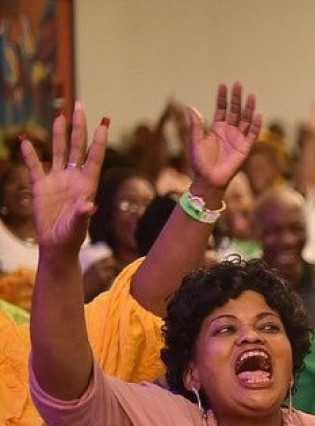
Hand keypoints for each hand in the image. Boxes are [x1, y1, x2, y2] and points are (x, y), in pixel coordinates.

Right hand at [20, 101, 106, 255]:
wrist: (56, 245)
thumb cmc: (72, 237)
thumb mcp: (78, 226)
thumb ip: (82, 214)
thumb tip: (89, 206)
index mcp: (88, 184)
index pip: (94, 156)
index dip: (98, 139)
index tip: (104, 120)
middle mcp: (74, 177)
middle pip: (77, 146)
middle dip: (79, 126)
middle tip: (80, 105)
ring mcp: (57, 180)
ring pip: (59, 151)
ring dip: (59, 134)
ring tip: (60, 115)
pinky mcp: (41, 186)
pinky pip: (34, 166)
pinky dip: (29, 154)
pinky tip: (25, 140)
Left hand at [187, 83, 262, 189]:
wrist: (209, 180)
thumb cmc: (200, 163)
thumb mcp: (195, 141)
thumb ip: (195, 125)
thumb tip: (190, 107)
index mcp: (217, 129)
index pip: (221, 109)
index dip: (222, 98)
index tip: (223, 85)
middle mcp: (229, 132)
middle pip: (235, 111)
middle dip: (237, 98)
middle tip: (238, 84)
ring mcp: (238, 139)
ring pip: (245, 120)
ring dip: (248, 108)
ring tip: (251, 95)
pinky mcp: (245, 149)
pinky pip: (252, 135)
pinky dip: (256, 126)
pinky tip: (258, 115)